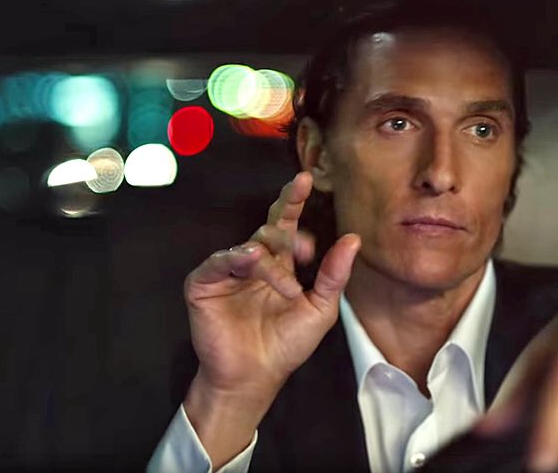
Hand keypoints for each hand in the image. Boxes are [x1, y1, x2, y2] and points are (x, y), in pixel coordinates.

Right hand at [182, 171, 359, 466]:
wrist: (255, 377)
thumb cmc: (286, 345)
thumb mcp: (320, 309)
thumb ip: (333, 275)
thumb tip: (353, 239)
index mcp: (279, 264)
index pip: (286, 225)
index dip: (292, 202)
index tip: (304, 180)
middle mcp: (253, 262)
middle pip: (267, 228)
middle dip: (287, 230)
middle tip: (304, 249)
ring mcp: (227, 272)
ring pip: (248, 246)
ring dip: (269, 260)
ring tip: (286, 285)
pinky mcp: (204, 284)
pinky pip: (218, 261)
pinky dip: (236, 258)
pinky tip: (249, 260)